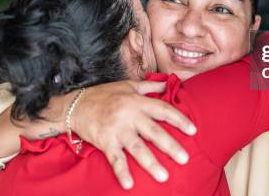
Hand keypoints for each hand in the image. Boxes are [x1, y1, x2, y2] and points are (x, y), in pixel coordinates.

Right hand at [70, 80, 196, 188]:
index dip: (179, 119)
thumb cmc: (104, 94)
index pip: (163, 110)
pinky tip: (129, 185)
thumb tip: (168, 83)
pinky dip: (122, 172)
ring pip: (138, 148)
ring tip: (164, 176)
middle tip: (185, 158)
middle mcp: (130, 116)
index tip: (193, 130)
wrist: (75, 105)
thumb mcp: (128, 85)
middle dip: (170, 146)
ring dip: (151, 163)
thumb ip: (149, 86)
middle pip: (154, 132)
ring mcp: (117, 130)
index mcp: (137, 102)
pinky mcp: (105, 142)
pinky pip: (115, 159)